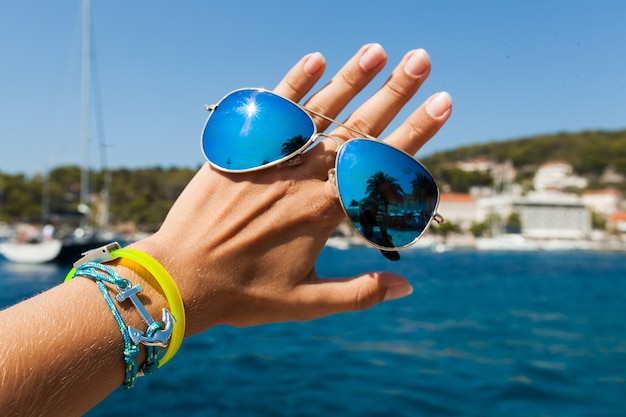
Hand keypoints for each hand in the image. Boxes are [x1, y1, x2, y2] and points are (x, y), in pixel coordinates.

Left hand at [135, 43, 451, 332]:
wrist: (180, 277)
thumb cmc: (243, 293)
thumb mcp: (307, 303)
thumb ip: (360, 293)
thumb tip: (407, 286)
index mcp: (325, 213)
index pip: (381, 165)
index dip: (416, 133)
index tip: (443, 103)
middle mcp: (303, 178)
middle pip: (357, 129)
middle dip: (394, 92)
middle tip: (422, 59)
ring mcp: (272, 161)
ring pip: (318, 114)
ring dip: (350, 79)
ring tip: (379, 51)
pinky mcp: (242, 152)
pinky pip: (272, 113)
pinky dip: (293, 84)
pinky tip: (314, 59)